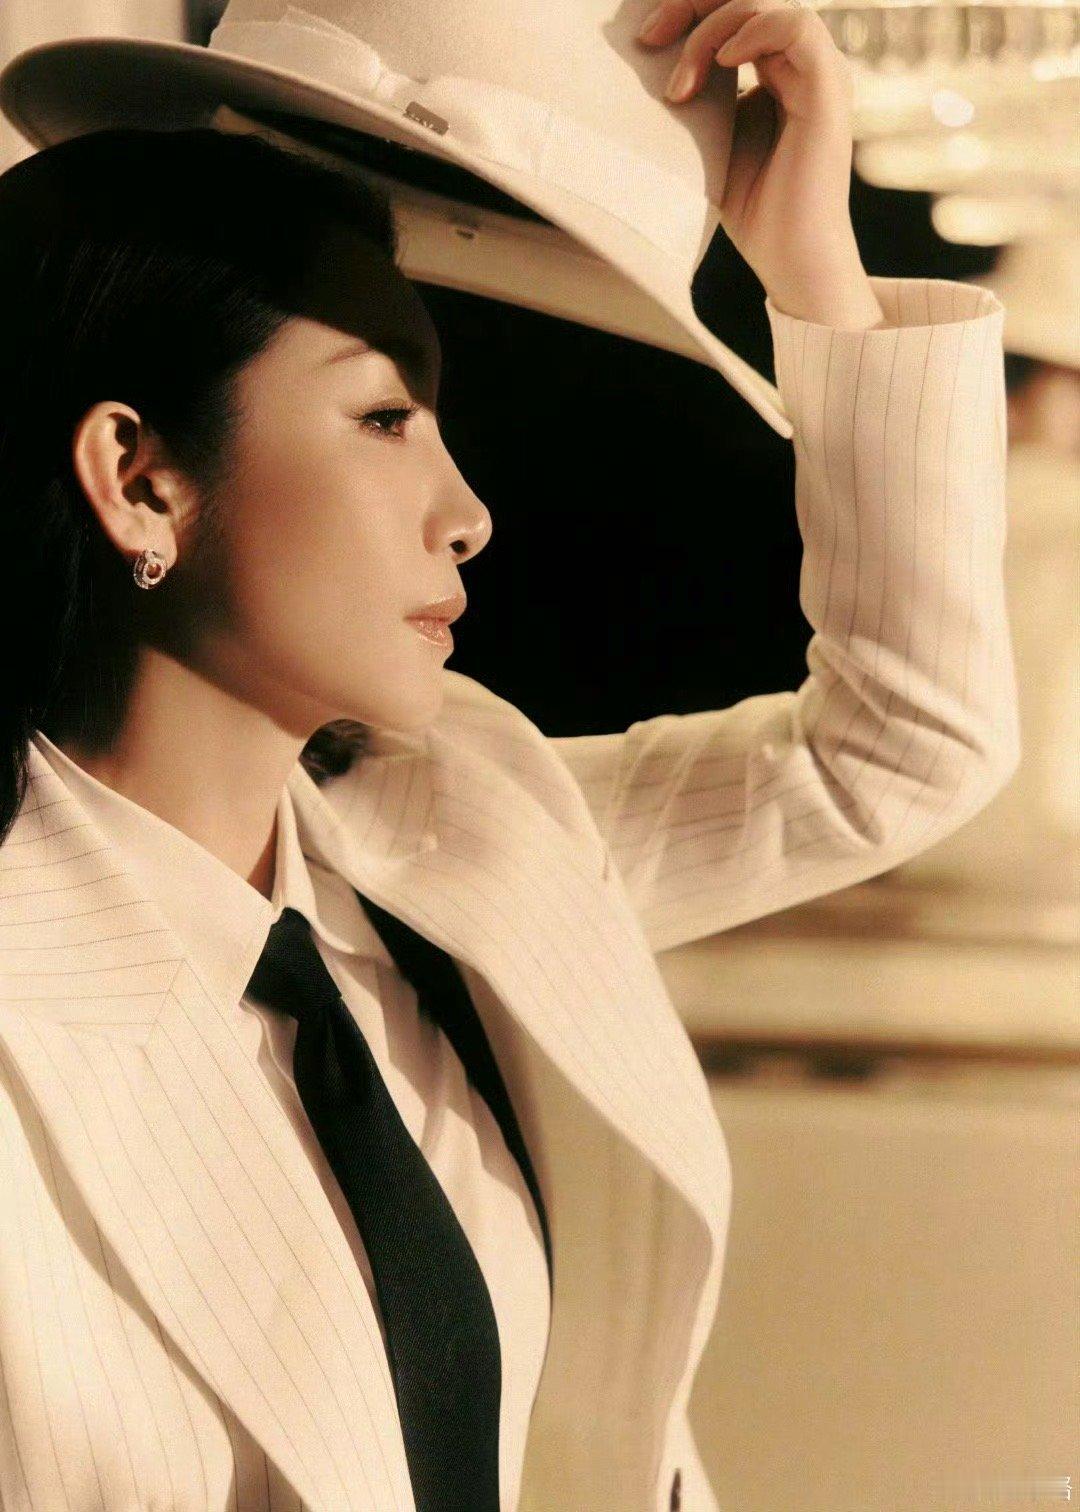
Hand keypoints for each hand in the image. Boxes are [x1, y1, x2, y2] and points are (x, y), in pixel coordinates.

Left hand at [636, 0, 882, 325]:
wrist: (790, 258)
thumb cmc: (752, 213)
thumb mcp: (708, 143)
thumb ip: (696, 98)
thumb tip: (649, 62)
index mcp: (776, 72)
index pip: (734, 12)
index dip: (688, 10)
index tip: (645, 41)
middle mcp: (800, 65)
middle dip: (691, 5)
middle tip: (648, 39)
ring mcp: (817, 74)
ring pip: (765, 5)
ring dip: (711, 30)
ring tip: (681, 85)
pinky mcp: (827, 90)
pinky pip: (796, 26)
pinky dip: (753, 31)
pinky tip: (722, 62)